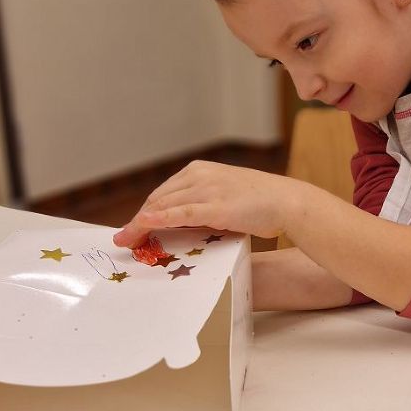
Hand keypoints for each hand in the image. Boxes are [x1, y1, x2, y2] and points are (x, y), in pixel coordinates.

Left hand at [112, 161, 301, 247]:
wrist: (286, 201)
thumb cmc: (261, 202)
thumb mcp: (225, 196)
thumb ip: (203, 204)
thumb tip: (183, 222)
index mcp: (200, 169)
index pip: (164, 192)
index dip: (146, 211)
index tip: (135, 227)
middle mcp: (199, 175)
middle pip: (158, 199)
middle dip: (138, 220)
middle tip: (124, 239)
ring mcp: (206, 189)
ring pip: (163, 206)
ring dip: (140, 224)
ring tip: (126, 241)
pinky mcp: (214, 206)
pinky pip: (178, 214)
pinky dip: (157, 219)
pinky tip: (143, 226)